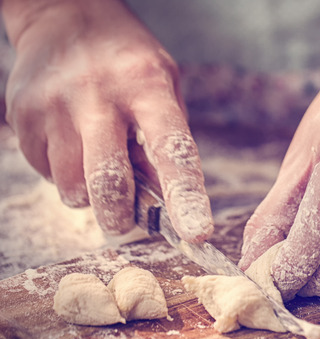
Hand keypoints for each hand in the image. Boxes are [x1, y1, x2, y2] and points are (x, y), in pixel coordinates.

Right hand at [2, 0, 212, 241]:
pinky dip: (63, 172)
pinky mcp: (23, 116)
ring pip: (72, 186)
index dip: (186, 199)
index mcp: (147, 87)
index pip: (172, 152)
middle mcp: (99, 96)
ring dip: (89, 192)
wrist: (64, 16)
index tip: (197, 236)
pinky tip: (72, 142)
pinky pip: (45, 172)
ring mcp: (55, 105)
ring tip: (97, 160)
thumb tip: (166, 205)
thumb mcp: (165, 87)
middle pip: (108, 181)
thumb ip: (168, 141)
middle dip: (118, 215)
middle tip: (123, 222)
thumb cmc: (129, 64)